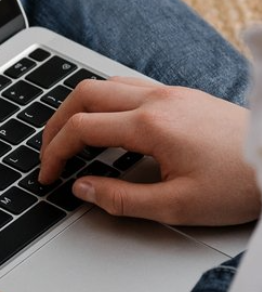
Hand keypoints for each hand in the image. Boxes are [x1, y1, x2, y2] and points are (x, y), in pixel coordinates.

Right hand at [39, 77, 260, 225]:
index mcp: (151, 125)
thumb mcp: (177, 207)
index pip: (81, 128)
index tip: (48, 175)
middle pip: (83, 95)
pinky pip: (127, 86)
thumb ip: (121, 198)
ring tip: (69, 137)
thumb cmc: (241, 184)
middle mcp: (156, 100)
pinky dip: (103, 102)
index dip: (54, 152)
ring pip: (103, 84)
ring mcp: (169, 93)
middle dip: (56, 124)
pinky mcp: (180, 95)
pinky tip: (105, 125)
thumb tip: (83, 190)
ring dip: (77, 108)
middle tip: (49, 153)